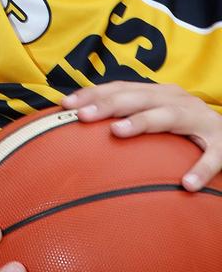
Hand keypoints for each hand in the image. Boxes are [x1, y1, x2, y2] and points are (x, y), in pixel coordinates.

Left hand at [62, 81, 221, 190]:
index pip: (120, 87)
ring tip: (117, 132)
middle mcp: (177, 100)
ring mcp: (200, 120)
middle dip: (108, 104)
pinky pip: (212, 157)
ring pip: (168, 117)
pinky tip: (186, 184)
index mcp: (158, 92)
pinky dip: (200, 169)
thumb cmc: (185, 124)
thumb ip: (126, 114)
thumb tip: (80, 120)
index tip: (65, 103)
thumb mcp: (157, 113)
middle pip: (137, 98)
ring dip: (141, 123)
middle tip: (82, 115)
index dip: (92, 93)